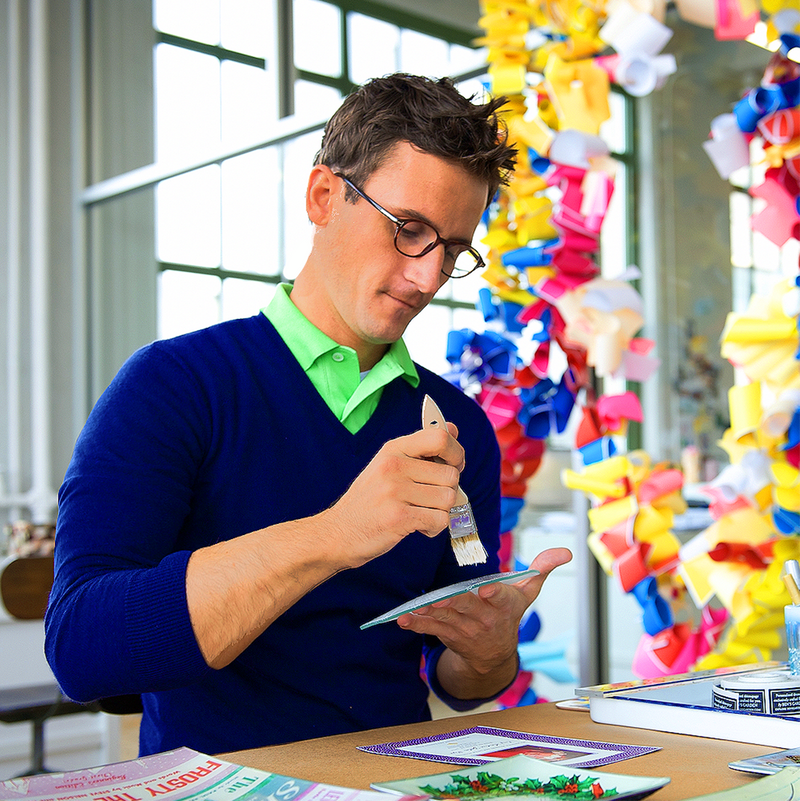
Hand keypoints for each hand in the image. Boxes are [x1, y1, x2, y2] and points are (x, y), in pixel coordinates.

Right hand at [321, 424, 465, 569]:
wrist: (338, 533)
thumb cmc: (369, 501)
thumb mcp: (389, 465)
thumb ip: (422, 449)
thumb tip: (454, 429)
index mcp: (393, 449)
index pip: (440, 437)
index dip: (456, 453)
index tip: (452, 466)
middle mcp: (393, 465)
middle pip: (451, 474)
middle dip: (447, 491)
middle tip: (427, 500)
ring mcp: (394, 491)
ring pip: (449, 499)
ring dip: (440, 512)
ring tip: (419, 513)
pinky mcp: (398, 517)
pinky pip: (440, 520)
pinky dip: (434, 528)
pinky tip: (417, 526)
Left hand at [396, 547, 572, 698]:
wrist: (494, 654)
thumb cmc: (509, 613)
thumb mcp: (528, 592)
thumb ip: (542, 568)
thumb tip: (567, 551)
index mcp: (504, 605)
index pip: (501, 598)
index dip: (494, 594)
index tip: (487, 590)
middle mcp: (484, 619)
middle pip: (468, 609)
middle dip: (455, 604)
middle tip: (442, 598)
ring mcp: (464, 629)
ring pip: (446, 620)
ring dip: (430, 614)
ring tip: (415, 609)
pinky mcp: (447, 635)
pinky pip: (430, 630)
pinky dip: (416, 624)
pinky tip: (403, 619)